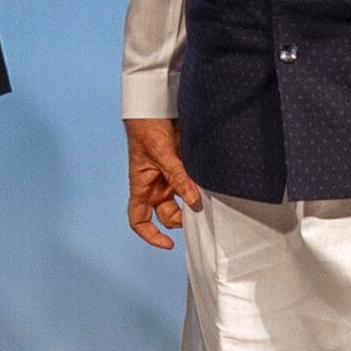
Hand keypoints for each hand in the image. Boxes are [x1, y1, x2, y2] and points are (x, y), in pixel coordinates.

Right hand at [126, 117, 202, 248]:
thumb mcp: (161, 153)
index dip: (151, 235)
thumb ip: (177, 176)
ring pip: (182, 200)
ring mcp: (169, 177)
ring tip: (208, 199)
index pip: (139, 219)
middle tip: (199, 212)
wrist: (156, 107)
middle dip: (182, 218)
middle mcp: (155, 186)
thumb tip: (193, 200)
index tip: (169, 243)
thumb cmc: (147, 128)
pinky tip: (211, 187)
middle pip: (167, 214)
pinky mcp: (182, 168)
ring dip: (194, 202)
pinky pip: (191, 184)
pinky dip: (200, 188)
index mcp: (142, 187)